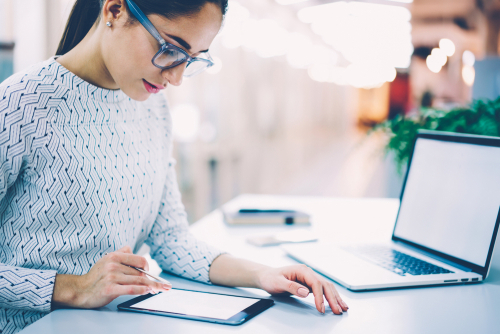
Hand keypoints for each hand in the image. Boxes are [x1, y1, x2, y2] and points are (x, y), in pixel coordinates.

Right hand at [52, 246, 171, 308]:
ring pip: (138, 281)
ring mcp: (111, 277)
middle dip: (151, 280)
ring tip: (158, 289)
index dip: (148, 267)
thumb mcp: (106, 260)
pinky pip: (131, 289)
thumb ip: (120, 253)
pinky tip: (148, 291)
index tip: (151, 273)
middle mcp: (113, 265)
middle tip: (161, 286)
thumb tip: (130, 248)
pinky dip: (142, 290)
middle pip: (140, 273)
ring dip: (151, 286)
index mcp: (115, 256)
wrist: (79, 290)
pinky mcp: (110, 289)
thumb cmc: (95, 276)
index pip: (140, 260)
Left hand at [256, 264, 347, 313]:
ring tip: (343, 308)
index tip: (321, 308)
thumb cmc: (271, 278)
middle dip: (333, 298)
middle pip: (325, 285)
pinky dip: (331, 296)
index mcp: (302, 270)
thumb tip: (306, 292)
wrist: (266, 276)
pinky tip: (337, 302)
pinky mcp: (309, 283)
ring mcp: (309, 277)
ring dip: (335, 297)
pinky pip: (323, 290)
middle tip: (338, 310)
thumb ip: (292, 287)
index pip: (315, 283)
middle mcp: (308, 272)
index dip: (320, 296)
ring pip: (327, 287)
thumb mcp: (278, 282)